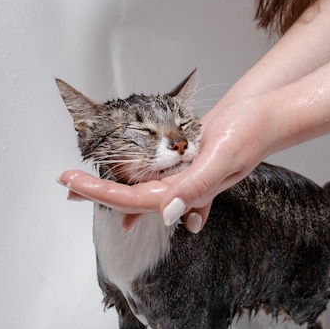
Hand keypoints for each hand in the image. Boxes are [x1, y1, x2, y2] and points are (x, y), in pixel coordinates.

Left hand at [58, 96, 273, 232]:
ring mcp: (181, 180)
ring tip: (79, 184)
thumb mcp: (224, 157)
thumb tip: (168, 213)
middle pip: (130, 200)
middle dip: (95, 192)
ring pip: (136, 190)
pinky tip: (115, 184)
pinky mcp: (182, 166)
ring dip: (107, 187)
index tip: (72, 182)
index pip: (134, 200)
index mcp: (186, 191)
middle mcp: (181, 190)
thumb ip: (198, 187)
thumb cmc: (249, 132)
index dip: (100, 193)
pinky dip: (128, 180)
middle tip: (65, 183)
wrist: (264, 116)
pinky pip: (150, 179)